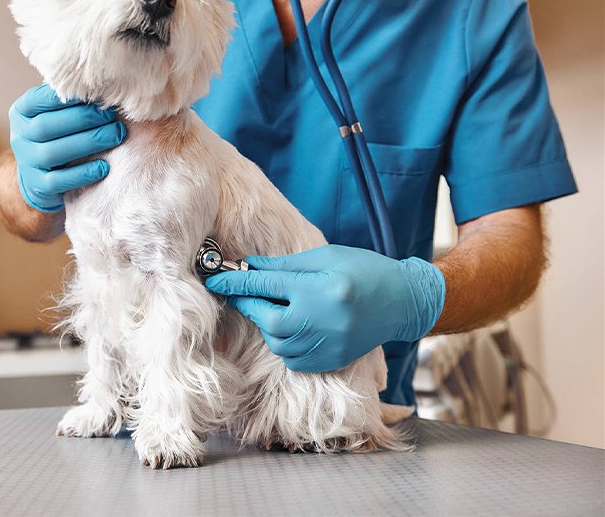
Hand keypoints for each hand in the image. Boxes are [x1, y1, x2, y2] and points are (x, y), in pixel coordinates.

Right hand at [9, 84, 125, 212]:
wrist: (40, 178)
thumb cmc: (57, 137)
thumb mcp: (56, 115)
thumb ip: (70, 101)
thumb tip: (105, 86)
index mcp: (22, 112)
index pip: (40, 99)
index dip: (68, 97)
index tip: (97, 95)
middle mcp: (20, 136)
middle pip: (46, 126)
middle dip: (83, 119)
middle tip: (112, 118)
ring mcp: (26, 162)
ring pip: (53, 152)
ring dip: (87, 143)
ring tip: (115, 136)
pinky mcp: (38, 186)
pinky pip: (58, 180)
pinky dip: (82, 173)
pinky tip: (103, 167)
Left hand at [204, 245, 444, 372]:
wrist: (402, 301)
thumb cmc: (363, 269)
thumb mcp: (324, 256)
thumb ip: (285, 265)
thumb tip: (248, 266)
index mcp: (319, 289)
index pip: (266, 286)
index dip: (236, 281)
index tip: (214, 279)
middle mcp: (322, 321)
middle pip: (268, 319)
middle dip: (252, 305)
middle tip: (247, 292)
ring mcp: (327, 345)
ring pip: (278, 342)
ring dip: (268, 324)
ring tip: (276, 307)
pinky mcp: (331, 361)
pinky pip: (293, 359)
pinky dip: (284, 343)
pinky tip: (293, 326)